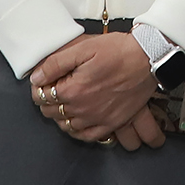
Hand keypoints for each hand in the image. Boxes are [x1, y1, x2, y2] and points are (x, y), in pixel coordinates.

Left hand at [27, 32, 159, 145]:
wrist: (147, 58)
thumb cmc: (118, 51)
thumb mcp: (83, 48)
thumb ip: (55, 64)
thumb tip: (37, 77)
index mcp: (73, 90)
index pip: (42, 96)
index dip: (39, 88)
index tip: (43, 82)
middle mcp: (83, 109)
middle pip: (51, 112)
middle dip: (48, 101)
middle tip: (53, 89)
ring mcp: (98, 119)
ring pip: (66, 126)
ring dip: (60, 115)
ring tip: (65, 102)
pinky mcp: (112, 123)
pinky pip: (87, 136)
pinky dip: (77, 131)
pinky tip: (77, 121)